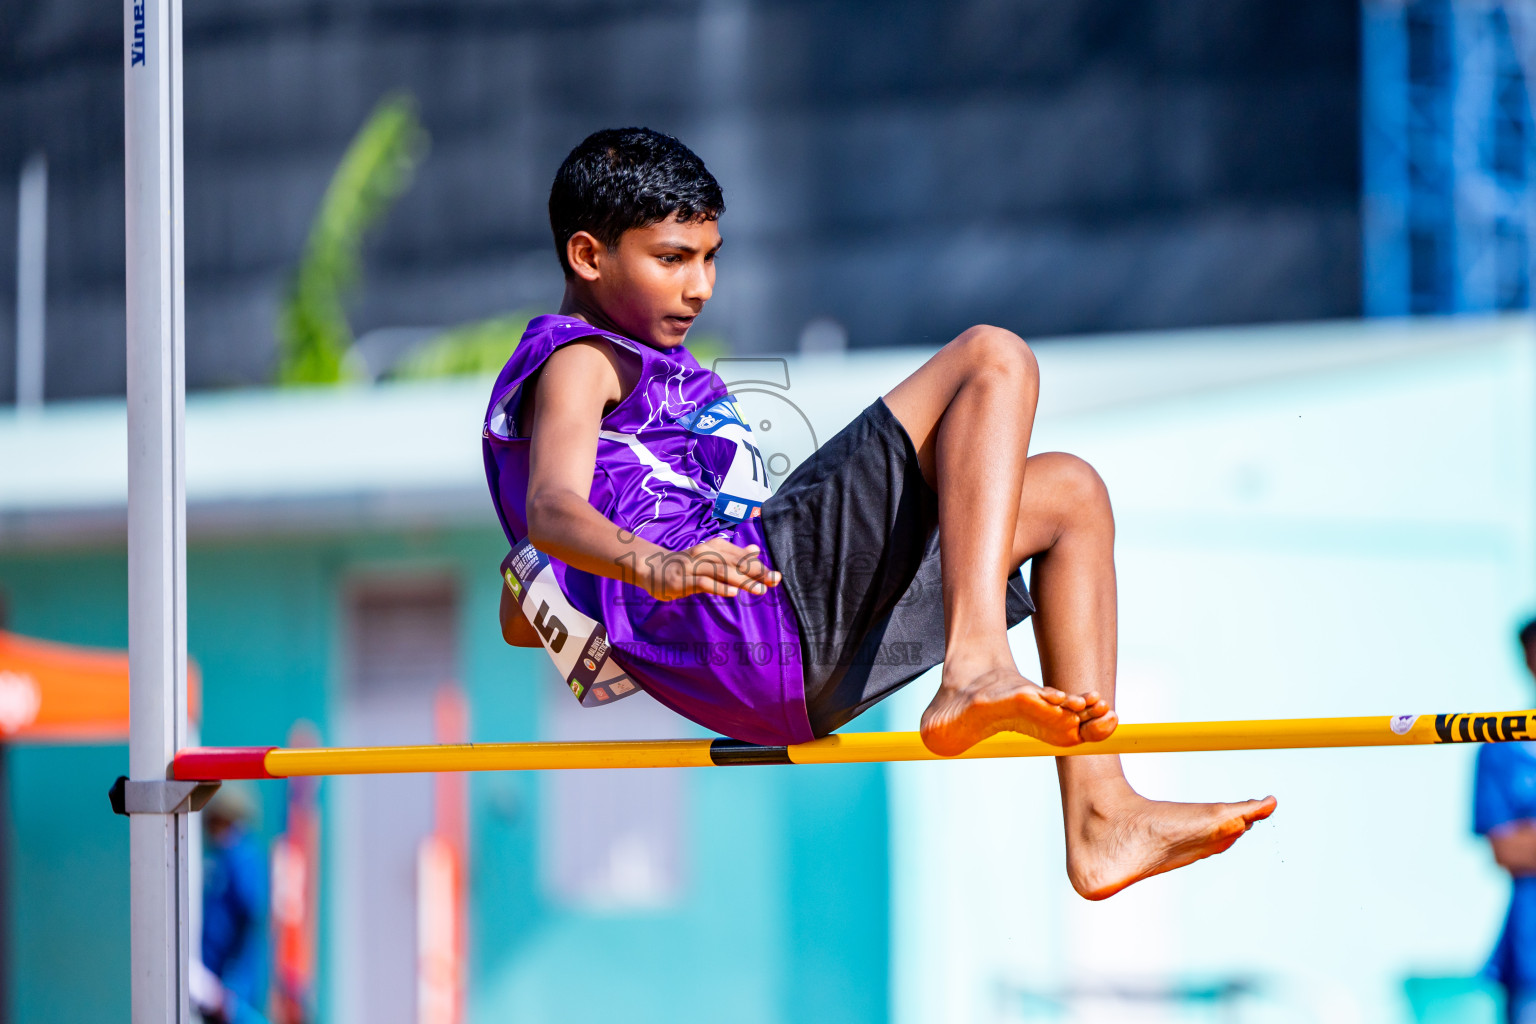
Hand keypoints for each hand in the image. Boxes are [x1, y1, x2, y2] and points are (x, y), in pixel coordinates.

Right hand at [645, 538, 782, 600]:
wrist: (652, 567)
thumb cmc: (687, 564)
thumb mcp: (711, 556)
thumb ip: (734, 554)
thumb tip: (756, 549)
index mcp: (714, 547)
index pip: (741, 557)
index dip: (759, 566)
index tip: (776, 576)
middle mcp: (705, 554)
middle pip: (734, 563)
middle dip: (756, 572)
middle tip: (774, 580)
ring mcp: (692, 566)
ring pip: (721, 572)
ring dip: (742, 580)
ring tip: (759, 590)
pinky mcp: (682, 580)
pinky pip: (703, 583)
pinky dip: (718, 587)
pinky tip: (732, 593)